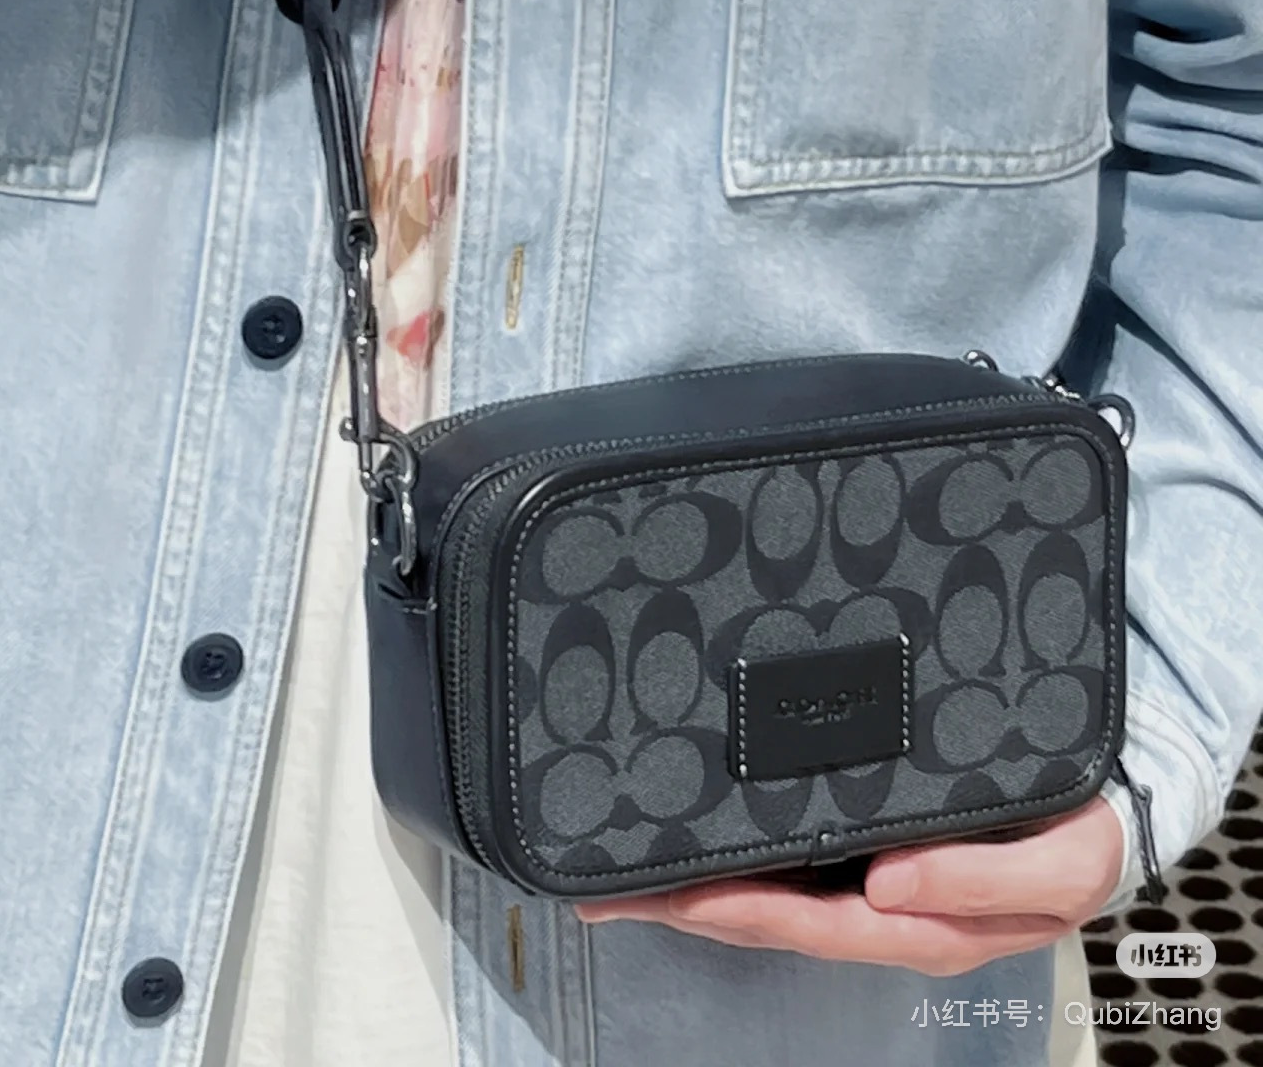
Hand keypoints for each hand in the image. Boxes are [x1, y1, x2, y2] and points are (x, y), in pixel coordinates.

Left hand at [574, 797, 1124, 976]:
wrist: (1108, 796)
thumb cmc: (1078, 833)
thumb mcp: (1058, 866)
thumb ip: (978, 880)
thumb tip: (887, 886)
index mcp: (923, 921)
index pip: (811, 923)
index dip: (736, 912)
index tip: (670, 896)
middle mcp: (884, 906)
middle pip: (769, 913)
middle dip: (687, 905)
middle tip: (609, 885)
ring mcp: (870, 879)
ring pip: (769, 890)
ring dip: (697, 884)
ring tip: (623, 869)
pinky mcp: (866, 841)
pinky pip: (790, 857)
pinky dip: (735, 853)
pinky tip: (691, 838)